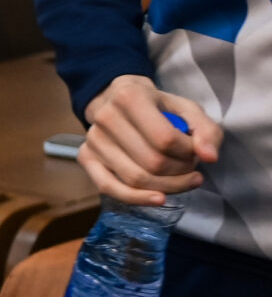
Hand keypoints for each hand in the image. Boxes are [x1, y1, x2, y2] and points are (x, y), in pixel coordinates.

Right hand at [80, 74, 222, 205]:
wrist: (117, 100)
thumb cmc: (157, 107)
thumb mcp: (187, 109)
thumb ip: (206, 130)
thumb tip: (209, 157)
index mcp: (129, 97)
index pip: (165, 139)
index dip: (188, 153)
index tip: (196, 151)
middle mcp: (105, 116)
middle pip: (152, 163)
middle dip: (180, 173)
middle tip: (191, 168)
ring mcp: (93, 138)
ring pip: (135, 178)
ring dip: (167, 187)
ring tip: (181, 179)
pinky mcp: (86, 156)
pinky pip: (109, 187)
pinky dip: (136, 198)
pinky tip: (159, 199)